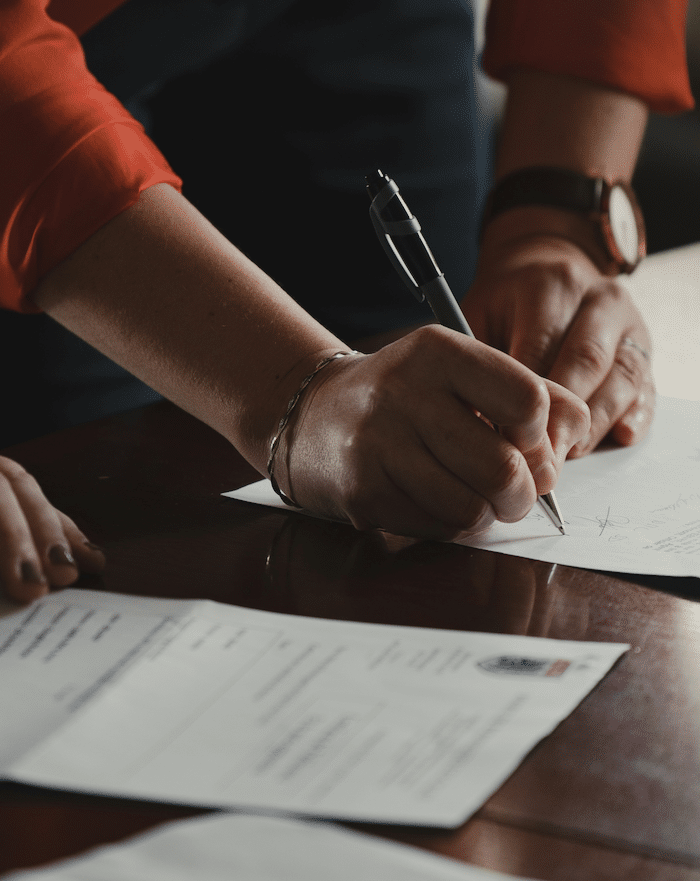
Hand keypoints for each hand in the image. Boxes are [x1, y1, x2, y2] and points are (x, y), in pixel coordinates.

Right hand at [281, 327, 589, 538]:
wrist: (313, 416)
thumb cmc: (406, 397)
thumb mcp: (462, 372)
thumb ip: (529, 394)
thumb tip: (568, 445)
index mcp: (438, 352)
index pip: (528, 401)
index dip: (541, 435)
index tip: (525, 441)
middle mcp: (404, 393)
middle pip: (504, 469)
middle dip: (523, 494)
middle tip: (513, 491)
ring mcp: (378, 444)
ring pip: (472, 509)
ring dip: (484, 514)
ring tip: (471, 495)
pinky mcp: (363, 491)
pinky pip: (436, 528)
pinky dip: (448, 524)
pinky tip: (431, 500)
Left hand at [464, 217, 653, 455]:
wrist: (546, 271)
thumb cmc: (505, 304)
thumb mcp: (479, 314)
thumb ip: (478, 358)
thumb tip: (474, 416)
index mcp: (551, 286)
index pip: (541, 347)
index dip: (524, 398)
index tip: (505, 435)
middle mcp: (599, 300)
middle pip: (586, 362)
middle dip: (562, 416)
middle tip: (539, 456)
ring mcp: (629, 325)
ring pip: (621, 378)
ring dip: (595, 423)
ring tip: (567, 454)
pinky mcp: (644, 350)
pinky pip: (647, 386)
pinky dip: (635, 416)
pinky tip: (618, 436)